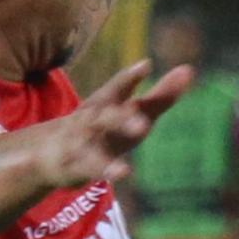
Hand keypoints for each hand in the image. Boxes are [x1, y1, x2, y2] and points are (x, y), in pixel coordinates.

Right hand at [33, 58, 192, 194]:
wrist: (49, 151)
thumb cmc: (102, 128)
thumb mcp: (130, 112)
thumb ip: (160, 95)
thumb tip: (189, 70)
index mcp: (105, 103)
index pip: (117, 88)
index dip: (130, 78)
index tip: (146, 66)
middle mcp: (92, 119)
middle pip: (107, 116)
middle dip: (124, 117)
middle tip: (142, 119)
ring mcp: (82, 142)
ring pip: (96, 141)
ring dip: (112, 145)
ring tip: (136, 140)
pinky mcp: (78, 165)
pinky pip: (93, 167)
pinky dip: (107, 168)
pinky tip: (125, 172)